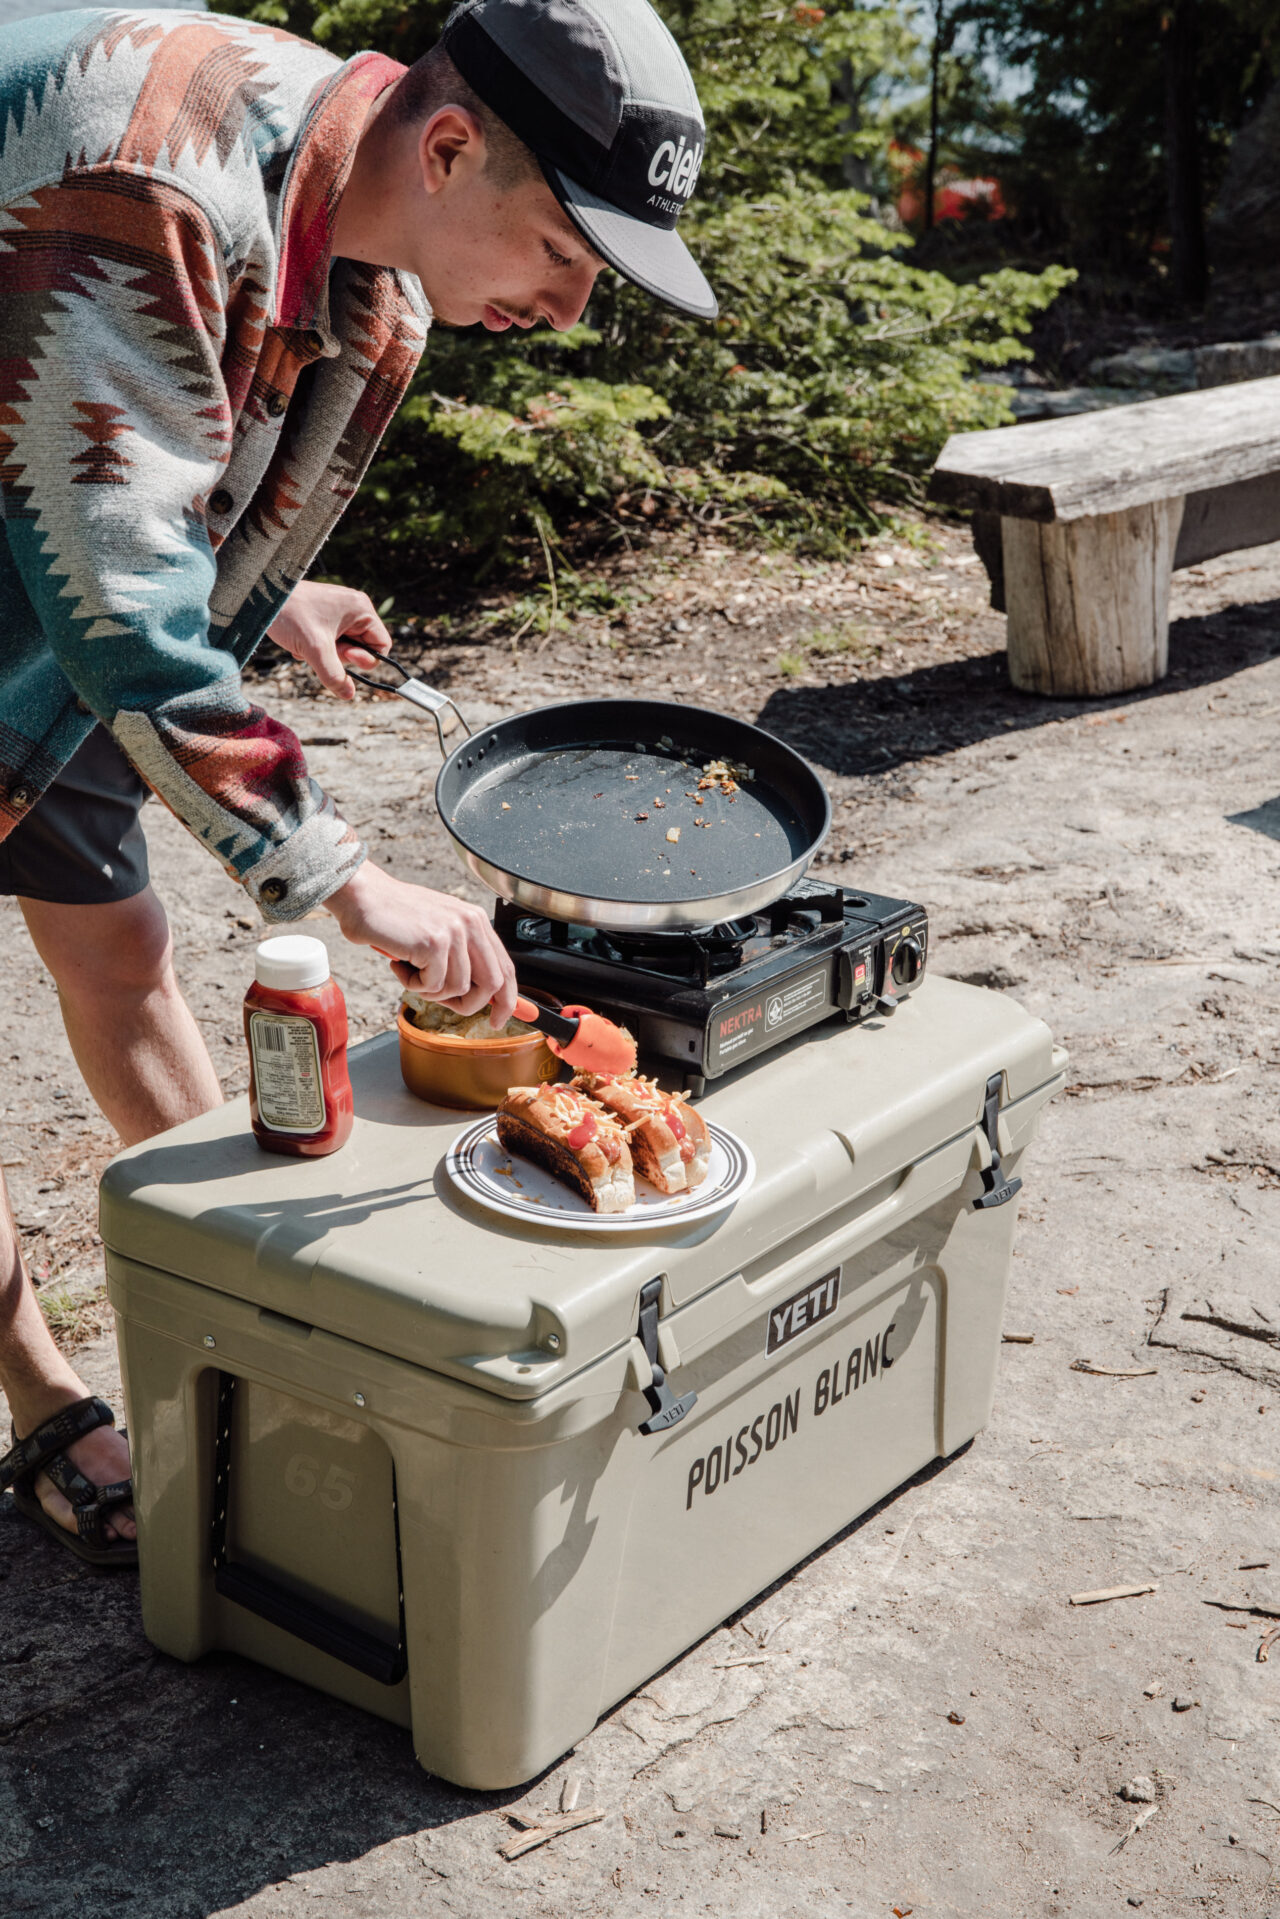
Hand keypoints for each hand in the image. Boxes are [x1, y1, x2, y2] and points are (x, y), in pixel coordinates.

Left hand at [267, 581, 390, 700]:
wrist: (260, 596)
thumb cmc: (291, 614)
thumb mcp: (315, 650)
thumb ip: (334, 674)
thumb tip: (348, 695)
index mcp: (361, 609)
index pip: (382, 645)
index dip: (365, 658)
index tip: (344, 658)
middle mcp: (353, 609)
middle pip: (361, 648)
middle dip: (340, 656)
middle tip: (320, 651)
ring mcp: (338, 613)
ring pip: (343, 647)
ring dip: (325, 654)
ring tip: (306, 645)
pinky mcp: (323, 617)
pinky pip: (330, 642)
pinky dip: (316, 648)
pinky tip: (300, 642)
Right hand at [327, 861, 517, 1026]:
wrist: (362, 897)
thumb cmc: (394, 916)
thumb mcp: (439, 930)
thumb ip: (462, 956)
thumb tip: (483, 995)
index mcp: (476, 920)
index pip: (505, 967)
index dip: (507, 999)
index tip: (499, 1018)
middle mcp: (470, 924)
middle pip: (492, 984)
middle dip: (471, 1006)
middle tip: (444, 1003)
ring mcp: (453, 933)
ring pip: (457, 989)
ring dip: (430, 991)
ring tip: (411, 970)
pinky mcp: (434, 943)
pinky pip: (432, 986)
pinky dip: (412, 984)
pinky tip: (400, 963)